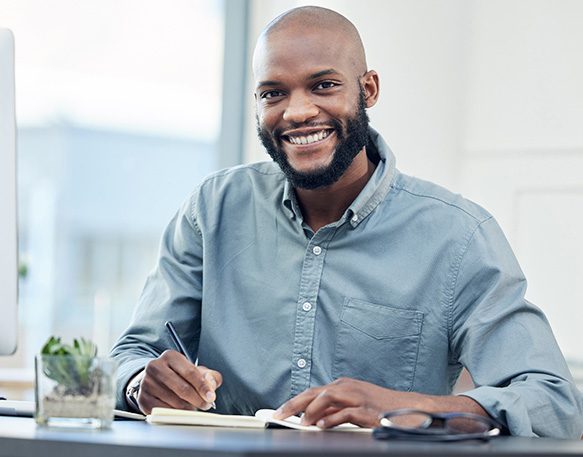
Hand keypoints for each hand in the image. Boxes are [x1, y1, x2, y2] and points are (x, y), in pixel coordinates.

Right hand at [136, 350, 221, 413]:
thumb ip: (209, 376)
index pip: (190, 372)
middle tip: (206, 405)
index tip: (211, 397)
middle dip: (198, 399)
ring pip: (174, 401)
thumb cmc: (179, 376)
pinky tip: (181, 411)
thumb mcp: (196, 371)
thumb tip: (211, 385)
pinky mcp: (143, 399)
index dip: (203, 386)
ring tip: (194, 407)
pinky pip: (163, 411)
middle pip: (182, 388)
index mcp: (170, 356)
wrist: (156, 381)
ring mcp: (147, 383)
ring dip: (188, 408)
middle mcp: (155, 367)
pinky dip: (175, 414)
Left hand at [273, 377, 487, 428]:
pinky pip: (344, 412)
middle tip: (278, 415)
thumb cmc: (381, 408)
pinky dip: (331, 419)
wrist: (411, 408)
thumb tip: (313, 421)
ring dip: (310, 411)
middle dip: (293, 404)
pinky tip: (322, 427)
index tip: (278, 412)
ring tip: (300, 423)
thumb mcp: (354, 406)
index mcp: (342, 385)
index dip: (294, 402)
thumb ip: (334, 411)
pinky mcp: (367, 408)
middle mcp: (347, 387)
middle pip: (314, 392)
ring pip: (326, 397)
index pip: (312, 392)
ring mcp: (357, 396)